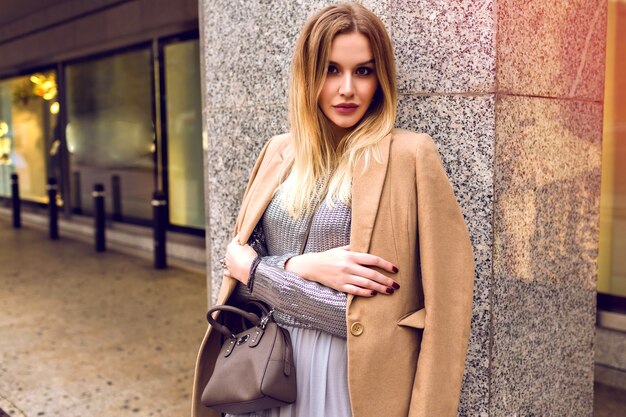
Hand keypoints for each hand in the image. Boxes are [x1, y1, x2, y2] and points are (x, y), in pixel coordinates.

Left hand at [224, 235, 257, 283]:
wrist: (250, 270)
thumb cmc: (249, 257)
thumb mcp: (249, 247)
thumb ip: (244, 245)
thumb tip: (244, 245)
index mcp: (231, 247)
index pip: (236, 240)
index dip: (241, 240)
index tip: (244, 239)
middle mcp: (227, 255)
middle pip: (232, 251)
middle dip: (237, 251)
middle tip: (245, 251)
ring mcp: (228, 264)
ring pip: (229, 260)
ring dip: (234, 260)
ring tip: (242, 260)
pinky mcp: (230, 272)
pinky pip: (227, 270)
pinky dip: (230, 269)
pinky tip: (234, 269)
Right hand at [285, 245, 399, 296]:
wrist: (312, 266)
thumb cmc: (329, 256)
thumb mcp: (342, 249)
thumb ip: (355, 248)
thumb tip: (369, 246)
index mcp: (351, 256)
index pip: (372, 259)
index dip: (385, 264)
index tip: (395, 269)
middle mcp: (349, 266)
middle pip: (372, 274)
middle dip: (386, 280)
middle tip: (396, 285)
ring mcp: (344, 277)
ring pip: (366, 284)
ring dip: (379, 288)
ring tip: (389, 291)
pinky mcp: (340, 286)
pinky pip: (355, 291)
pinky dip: (365, 292)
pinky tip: (373, 293)